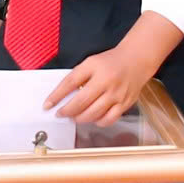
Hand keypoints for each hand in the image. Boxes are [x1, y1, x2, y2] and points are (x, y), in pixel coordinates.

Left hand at [46, 22, 176, 122]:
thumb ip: (77, 77)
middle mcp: (106, 82)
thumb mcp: (90, 63)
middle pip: (81, 102)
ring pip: (93, 114)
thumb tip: (61, 96)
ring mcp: (117, 95)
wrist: (136, 60)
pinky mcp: (125, 104)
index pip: (70, 83)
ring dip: (79, 118)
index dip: (56, 96)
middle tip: (60, 114)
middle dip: (67, 111)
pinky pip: (108, 119)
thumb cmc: (111, 62)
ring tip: (74, 117)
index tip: (47, 105)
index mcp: (95, 68)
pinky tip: (92, 118)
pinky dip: (97, 122)